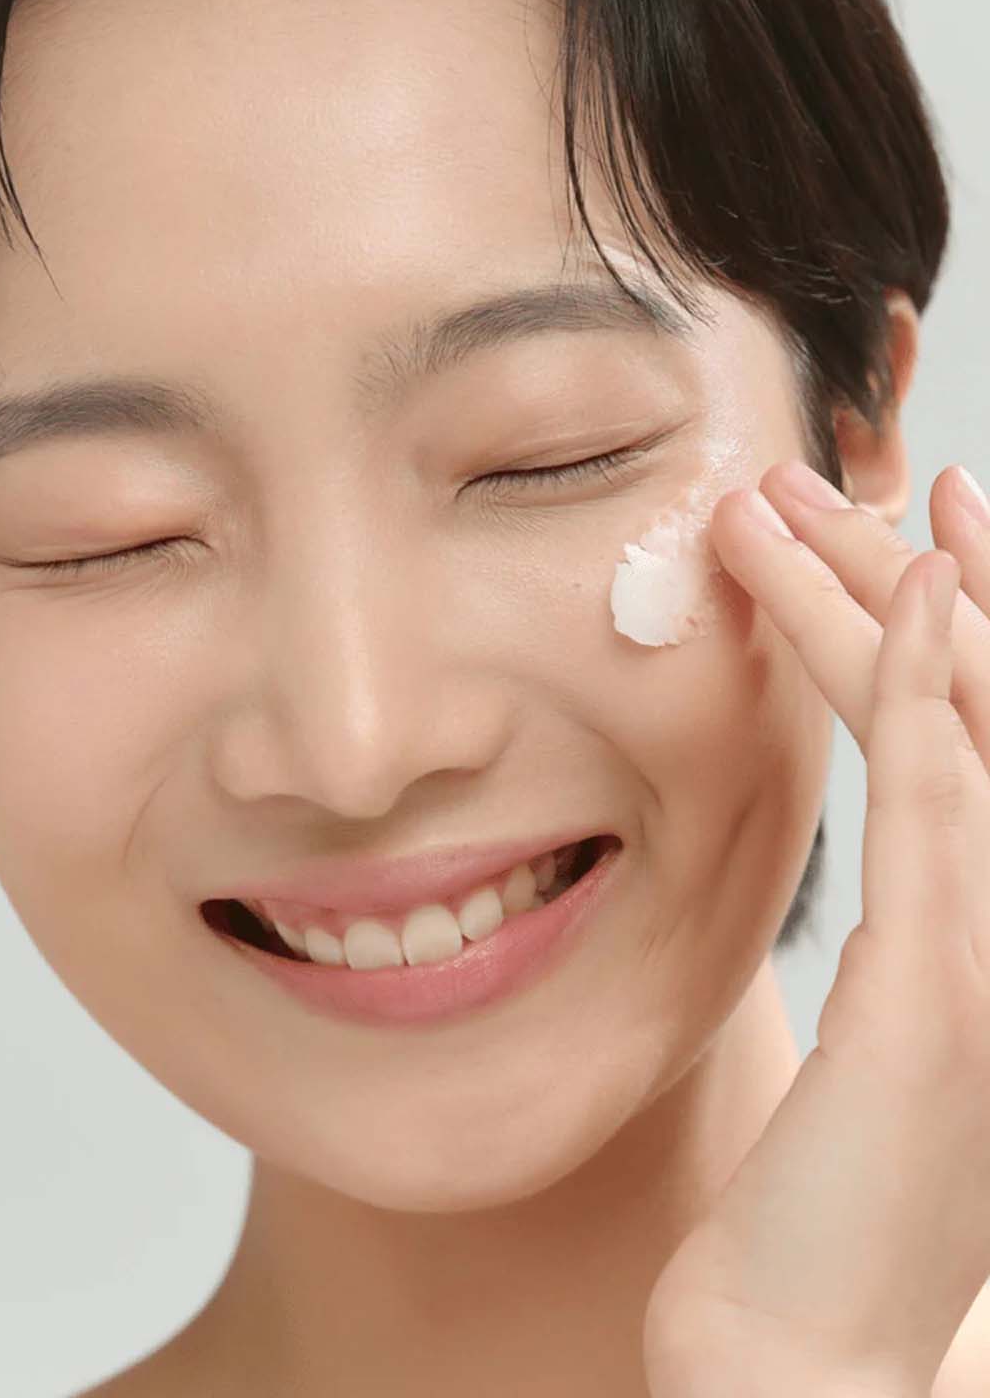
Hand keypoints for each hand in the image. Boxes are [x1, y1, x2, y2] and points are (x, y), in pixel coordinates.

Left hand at [639, 459, 989, 1397]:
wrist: (810, 1357)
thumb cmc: (829, 1212)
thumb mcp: (886, 1052)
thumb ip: (906, 948)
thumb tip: (888, 863)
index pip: (983, 737)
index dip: (953, 623)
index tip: (904, 534)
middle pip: (981, 709)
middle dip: (914, 579)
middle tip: (852, 474)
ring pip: (968, 729)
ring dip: (905, 599)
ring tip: (847, 493)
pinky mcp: (944, 991)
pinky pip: (945, 808)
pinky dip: (937, 691)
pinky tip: (916, 595)